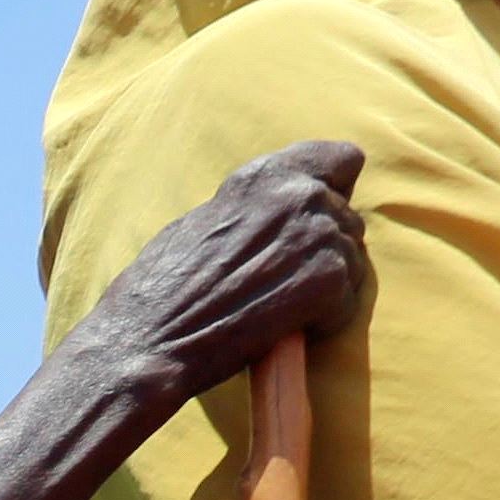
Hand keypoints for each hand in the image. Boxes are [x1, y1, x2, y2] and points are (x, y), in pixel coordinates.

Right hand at [84, 140, 365, 395]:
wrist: (147, 340)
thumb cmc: (158, 289)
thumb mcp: (200, 221)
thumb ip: (250, 208)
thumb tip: (276, 211)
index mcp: (263, 176)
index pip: (340, 159)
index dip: (333, 189)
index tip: (312, 216)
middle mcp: (299, 195)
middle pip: (347, 218)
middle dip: (322, 248)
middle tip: (278, 281)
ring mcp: (318, 237)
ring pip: (352, 260)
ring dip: (324, 287)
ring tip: (276, 308)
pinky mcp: (328, 282)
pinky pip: (347, 300)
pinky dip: (322, 320)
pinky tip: (282, 329)